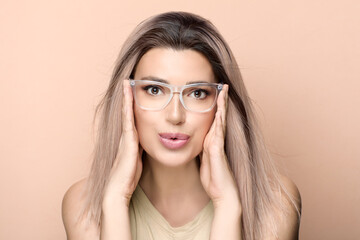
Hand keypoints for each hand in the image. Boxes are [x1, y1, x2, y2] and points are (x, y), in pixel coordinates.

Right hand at [102, 79, 142, 207]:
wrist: (118, 190)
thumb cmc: (129, 178)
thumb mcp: (138, 161)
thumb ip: (141, 151)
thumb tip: (150, 144)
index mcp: (131, 140)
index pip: (132, 118)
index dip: (133, 105)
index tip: (135, 91)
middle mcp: (126, 136)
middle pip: (128, 112)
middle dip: (128, 97)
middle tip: (128, 80)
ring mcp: (125, 138)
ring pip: (126, 113)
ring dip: (126, 98)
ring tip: (127, 83)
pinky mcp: (126, 141)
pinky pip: (128, 121)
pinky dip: (127, 108)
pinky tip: (129, 97)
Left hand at [199, 84, 240, 209]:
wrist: (222, 193)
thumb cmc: (213, 179)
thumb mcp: (203, 161)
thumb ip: (201, 150)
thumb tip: (193, 142)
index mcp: (211, 141)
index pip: (213, 119)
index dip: (215, 106)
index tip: (214, 93)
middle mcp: (216, 139)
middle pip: (219, 115)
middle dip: (221, 100)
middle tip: (222, 85)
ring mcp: (218, 144)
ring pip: (221, 120)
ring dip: (221, 105)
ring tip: (223, 90)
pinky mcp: (218, 149)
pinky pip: (218, 131)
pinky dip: (219, 119)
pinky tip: (219, 109)